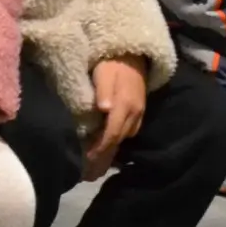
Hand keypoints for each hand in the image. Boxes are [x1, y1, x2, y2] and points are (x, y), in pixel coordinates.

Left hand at [87, 56, 147, 175]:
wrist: (133, 52)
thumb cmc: (113, 61)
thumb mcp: (104, 72)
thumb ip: (104, 91)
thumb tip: (103, 109)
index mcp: (125, 105)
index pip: (111, 133)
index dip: (99, 148)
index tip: (86, 160)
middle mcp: (134, 112)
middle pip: (118, 140)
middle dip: (104, 157)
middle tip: (89, 174)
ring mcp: (138, 112)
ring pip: (125, 137)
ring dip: (111, 152)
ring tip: (97, 165)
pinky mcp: (139, 110)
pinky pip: (129, 131)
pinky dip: (118, 141)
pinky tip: (110, 147)